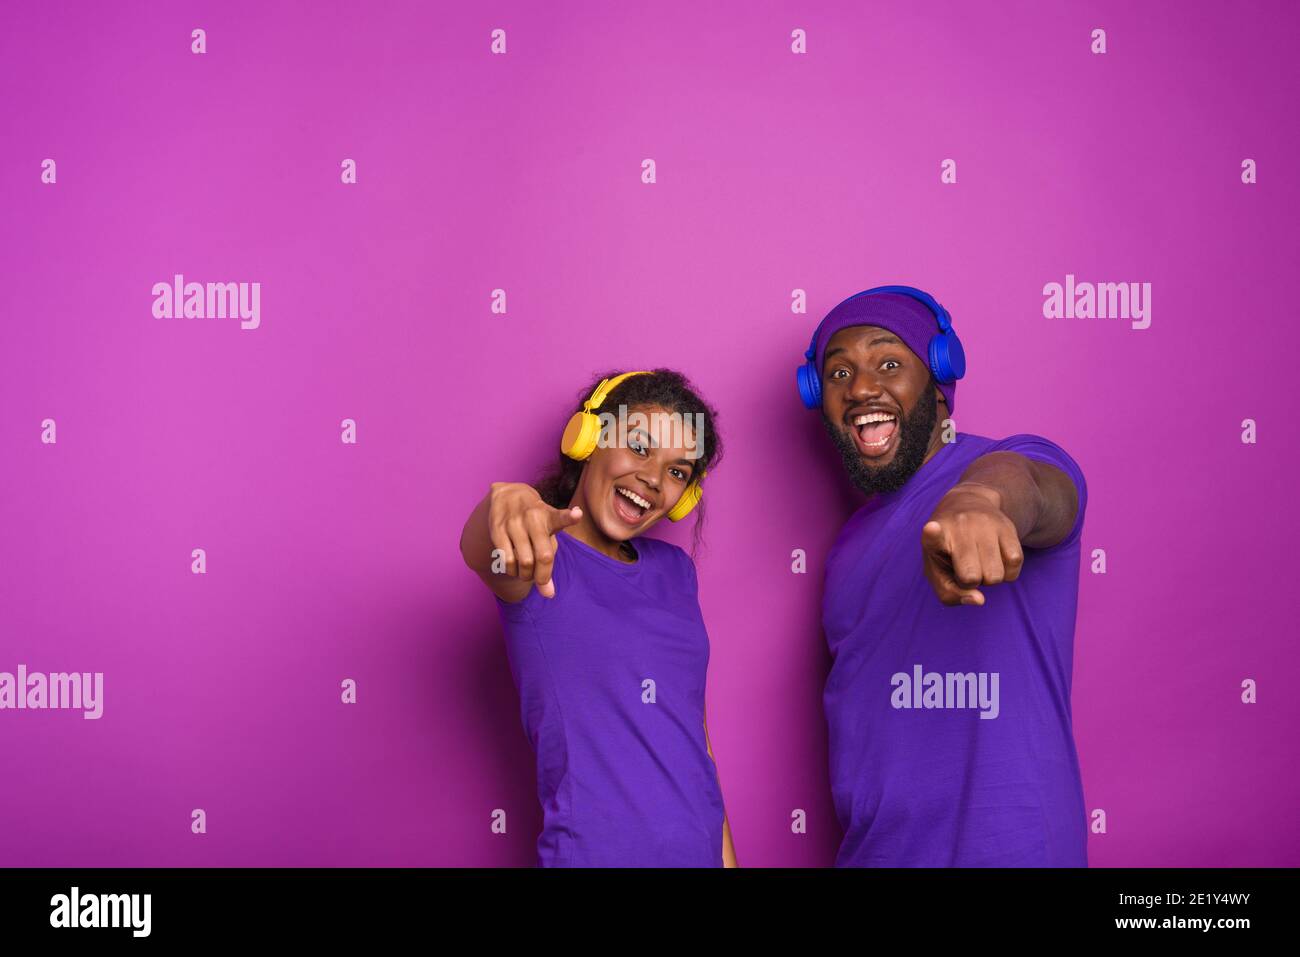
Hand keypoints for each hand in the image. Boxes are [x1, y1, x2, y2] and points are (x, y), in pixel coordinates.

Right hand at [486, 482, 582, 597]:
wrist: (508, 495)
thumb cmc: (535, 523)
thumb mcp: (546, 534)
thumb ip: (549, 564)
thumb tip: (548, 595)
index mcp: (549, 517)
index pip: (561, 518)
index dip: (570, 517)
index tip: (577, 515)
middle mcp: (533, 518)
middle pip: (543, 555)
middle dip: (543, 576)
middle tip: (539, 579)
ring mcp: (514, 523)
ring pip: (523, 562)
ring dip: (525, 575)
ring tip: (525, 572)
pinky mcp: (497, 529)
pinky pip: (505, 560)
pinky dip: (511, 570)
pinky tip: (512, 566)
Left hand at [920, 483, 1023, 605]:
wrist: (969, 505)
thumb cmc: (948, 551)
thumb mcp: (938, 572)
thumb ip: (950, 594)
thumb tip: (979, 600)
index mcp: (934, 538)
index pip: (932, 536)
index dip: (932, 534)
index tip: (932, 528)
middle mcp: (959, 526)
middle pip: (971, 577)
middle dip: (970, 582)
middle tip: (964, 566)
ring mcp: (984, 524)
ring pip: (995, 576)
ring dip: (989, 578)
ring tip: (979, 560)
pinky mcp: (1007, 526)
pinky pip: (1014, 564)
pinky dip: (1007, 572)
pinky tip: (996, 560)